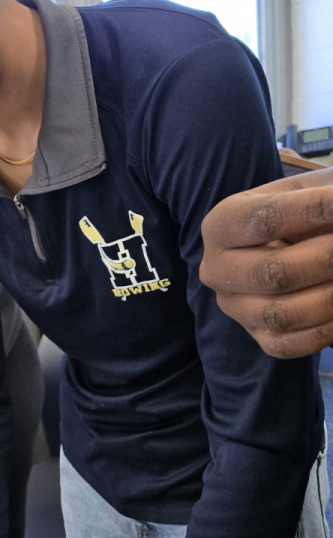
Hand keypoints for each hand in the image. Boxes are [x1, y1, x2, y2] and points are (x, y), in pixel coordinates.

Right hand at [200, 168, 332, 357]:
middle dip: (326, 258)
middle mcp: (216, 270)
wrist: (291, 244)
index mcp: (221, 224)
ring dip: (329, 296)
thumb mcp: (307, 192)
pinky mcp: (257, 336)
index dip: (313, 210)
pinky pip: (289, 345)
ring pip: (283, 314)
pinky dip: (324, 329)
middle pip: (273, 274)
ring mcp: (234, 308)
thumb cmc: (302, 212)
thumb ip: (322, 200)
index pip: (265, 219)